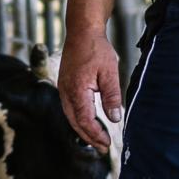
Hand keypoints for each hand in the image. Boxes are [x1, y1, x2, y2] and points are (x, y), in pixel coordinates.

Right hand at [59, 29, 124, 148]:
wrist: (82, 31)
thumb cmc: (96, 49)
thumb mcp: (109, 72)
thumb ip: (112, 96)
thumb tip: (115, 118)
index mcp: (76, 90)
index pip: (85, 120)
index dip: (96, 134)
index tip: (107, 143)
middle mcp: (66, 92)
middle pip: (75, 122)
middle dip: (89, 137)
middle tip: (103, 148)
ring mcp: (63, 89)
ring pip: (71, 117)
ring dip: (83, 130)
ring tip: (96, 140)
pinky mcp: (65, 85)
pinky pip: (70, 108)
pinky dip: (79, 119)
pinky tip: (88, 122)